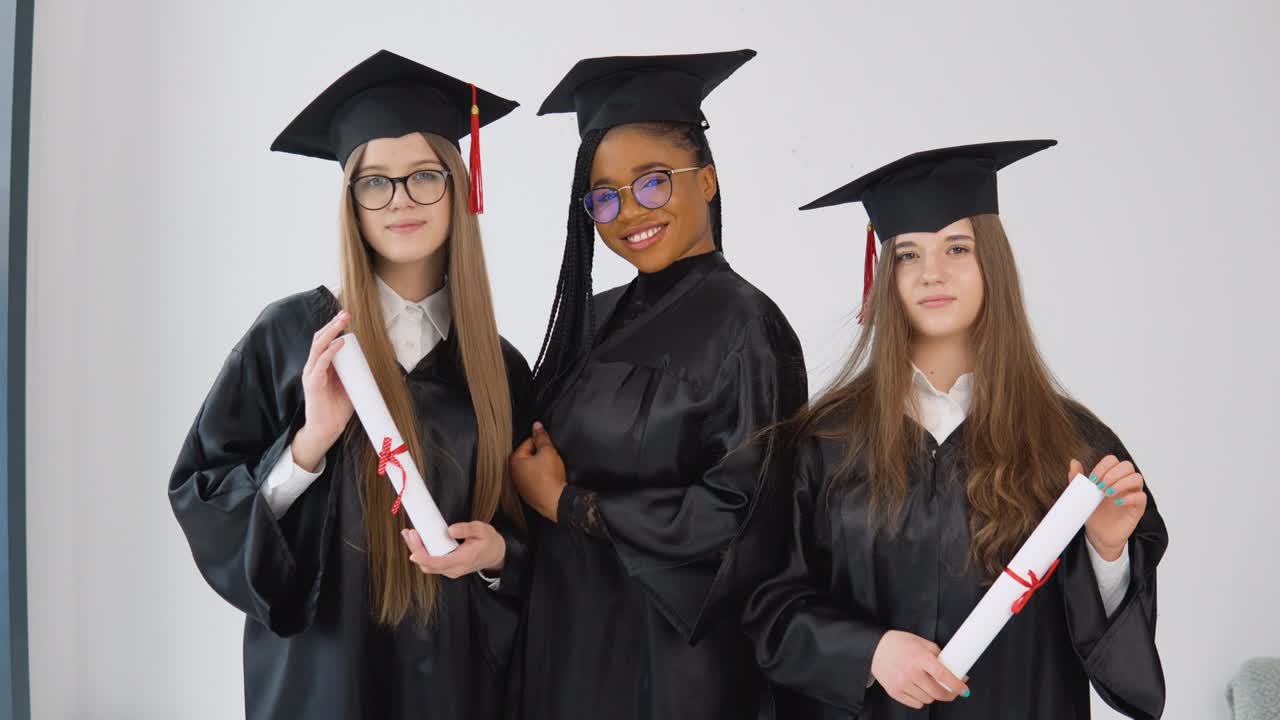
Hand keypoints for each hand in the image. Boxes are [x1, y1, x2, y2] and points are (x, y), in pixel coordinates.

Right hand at [293, 311, 354, 470]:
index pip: (326, 341)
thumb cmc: (338, 409)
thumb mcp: (351, 385)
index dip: (334, 328)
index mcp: (322, 365)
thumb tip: (372, 363)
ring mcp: (311, 373)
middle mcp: (314, 366)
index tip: (346, 317)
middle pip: (320, 339)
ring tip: (341, 322)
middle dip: (333, 324)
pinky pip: (320, 363)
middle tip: (345, 314)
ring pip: (318, 346)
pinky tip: (339, 343)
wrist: (327, 430)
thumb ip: (356, 373)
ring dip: (330, 332)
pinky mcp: (312, 383)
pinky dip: (330, 352)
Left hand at [401, 523, 505, 579]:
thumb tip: (450, 530)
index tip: (414, 547)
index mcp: (463, 560)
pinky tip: (418, 541)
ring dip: (417, 551)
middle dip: (415, 550)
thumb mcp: (482, 530)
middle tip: (409, 533)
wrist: (495, 555)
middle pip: (428, 565)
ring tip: (410, 535)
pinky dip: (422, 553)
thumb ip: (467, 529)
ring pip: (427, 566)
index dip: (423, 557)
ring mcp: (450, 570)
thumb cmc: (489, 542)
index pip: (438, 563)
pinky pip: (431, 563)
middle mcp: (454, 569)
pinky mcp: (447, 568)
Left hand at [509, 422, 567, 520]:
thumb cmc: (549, 475)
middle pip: (528, 456)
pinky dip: (540, 477)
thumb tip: (536, 424)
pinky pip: (533, 480)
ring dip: (539, 466)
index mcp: (514, 461)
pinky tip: (549, 478)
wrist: (556, 502)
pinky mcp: (528, 495)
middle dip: (539, 454)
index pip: (527, 442)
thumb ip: (541, 437)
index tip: (550, 446)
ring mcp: (519, 486)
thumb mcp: (548, 451)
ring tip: (551, 467)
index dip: (541, 442)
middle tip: (551, 456)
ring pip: (531, 469)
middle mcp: (513, 474)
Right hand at [870, 630, 968, 708]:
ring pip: (928, 699)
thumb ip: (938, 655)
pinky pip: (916, 704)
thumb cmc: (898, 644)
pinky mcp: (894, 692)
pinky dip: (921, 698)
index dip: (957, 685)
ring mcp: (902, 683)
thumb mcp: (921, 643)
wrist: (875, 648)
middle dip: (949, 693)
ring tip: (929, 684)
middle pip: (938, 692)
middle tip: (952, 690)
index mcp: (920, 657)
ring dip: (933, 695)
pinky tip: (918, 688)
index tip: (964, 689)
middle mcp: (911, 672)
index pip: (943, 675)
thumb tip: (954, 669)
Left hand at [1077, 456, 1145, 560]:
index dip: (1103, 466)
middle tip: (1100, 487)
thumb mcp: (1082, 495)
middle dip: (1112, 474)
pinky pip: (1141, 497)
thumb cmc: (1094, 513)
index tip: (1093, 480)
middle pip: (1127, 465)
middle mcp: (1124, 482)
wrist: (1099, 534)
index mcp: (1111, 476)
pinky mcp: (1138, 507)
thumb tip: (1074, 462)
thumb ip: (1077, 479)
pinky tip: (1117, 502)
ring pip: (1137, 478)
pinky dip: (1129, 497)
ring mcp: (1132, 493)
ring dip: (1121, 483)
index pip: (1113, 460)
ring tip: (1107, 494)